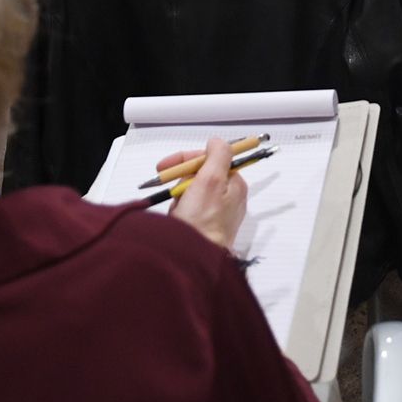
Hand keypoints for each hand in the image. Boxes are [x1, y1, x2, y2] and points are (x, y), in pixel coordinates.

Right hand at [167, 137, 249, 251]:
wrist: (194, 260)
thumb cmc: (203, 222)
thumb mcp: (211, 180)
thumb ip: (217, 155)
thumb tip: (217, 142)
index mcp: (235, 184)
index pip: (211, 159)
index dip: (187, 159)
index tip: (167, 165)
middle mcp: (229, 198)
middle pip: (200, 176)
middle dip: (181, 182)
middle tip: (170, 189)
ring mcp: (218, 213)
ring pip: (191, 193)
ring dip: (179, 197)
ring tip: (177, 211)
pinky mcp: (206, 226)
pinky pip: (189, 210)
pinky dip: (179, 211)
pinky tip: (178, 219)